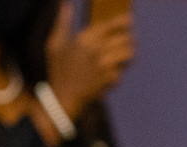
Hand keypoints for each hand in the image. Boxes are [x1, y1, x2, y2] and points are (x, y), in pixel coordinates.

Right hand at [44, 2, 133, 119]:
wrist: (62, 97)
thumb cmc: (57, 69)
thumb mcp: (55, 44)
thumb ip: (62, 22)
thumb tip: (65, 3)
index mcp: (84, 39)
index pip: (108, 26)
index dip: (121, 21)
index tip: (130, 19)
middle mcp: (96, 51)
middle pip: (123, 39)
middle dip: (129, 38)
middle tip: (131, 39)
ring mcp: (104, 66)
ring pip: (127, 54)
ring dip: (130, 53)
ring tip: (130, 53)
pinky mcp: (108, 80)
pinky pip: (120, 73)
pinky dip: (119, 73)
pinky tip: (115, 73)